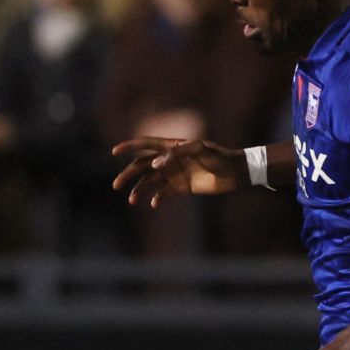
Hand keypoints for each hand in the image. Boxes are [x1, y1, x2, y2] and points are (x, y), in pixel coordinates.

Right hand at [112, 136, 245, 206]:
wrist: (235, 172)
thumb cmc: (219, 156)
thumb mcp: (199, 149)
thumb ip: (176, 153)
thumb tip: (154, 165)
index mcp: (171, 147)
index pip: (145, 145)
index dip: (129, 147)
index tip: (114, 152)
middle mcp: (170, 160)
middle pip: (142, 166)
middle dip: (128, 174)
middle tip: (116, 185)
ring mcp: (175, 174)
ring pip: (150, 182)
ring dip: (139, 190)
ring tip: (132, 200)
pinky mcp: (183, 187)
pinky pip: (164, 193)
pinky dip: (157, 199)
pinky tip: (154, 204)